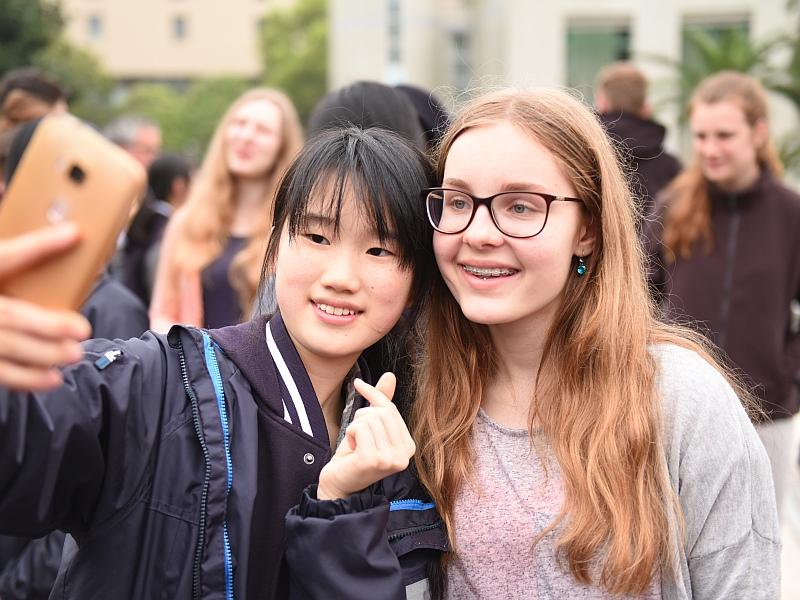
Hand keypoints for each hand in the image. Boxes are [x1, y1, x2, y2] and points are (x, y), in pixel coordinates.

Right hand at [0, 224, 91, 389]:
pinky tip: (51, 378)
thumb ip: (20, 258)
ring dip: (42, 353)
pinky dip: (26, 378)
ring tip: (73, 354)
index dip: (39, 245)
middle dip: (48, 324)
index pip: (5, 256)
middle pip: (7, 314)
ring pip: (4, 346)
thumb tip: (67, 236)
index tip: (74, 233)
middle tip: (82, 329)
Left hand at [317, 372, 415, 499]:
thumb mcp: (370, 426)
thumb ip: (382, 402)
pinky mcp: (374, 460)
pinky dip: (349, 434)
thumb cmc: (354, 455)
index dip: (373, 395)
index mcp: (409, 446)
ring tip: (355, 444)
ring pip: (370, 419)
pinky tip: (351, 450)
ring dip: (355, 427)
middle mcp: (405, 455)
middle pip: (381, 412)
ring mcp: (391, 459)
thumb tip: (390, 374)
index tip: (359, 385)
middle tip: (356, 435)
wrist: (338, 484)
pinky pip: (359, 428)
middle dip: (362, 417)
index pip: (391, 409)